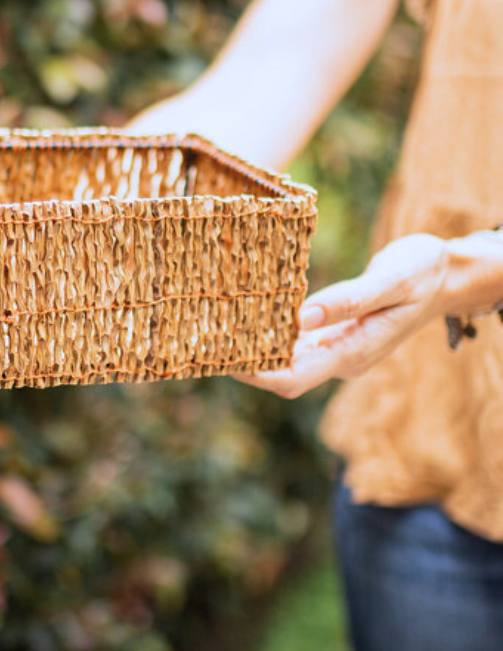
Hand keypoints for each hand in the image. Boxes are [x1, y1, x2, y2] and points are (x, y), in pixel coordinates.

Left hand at [234, 233, 448, 397]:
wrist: (448, 274)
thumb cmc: (423, 272)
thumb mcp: (391, 280)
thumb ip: (347, 300)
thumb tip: (299, 317)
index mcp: (354, 352)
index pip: (293, 378)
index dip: (255, 373)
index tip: (221, 358)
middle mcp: (342, 357)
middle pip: (283, 374)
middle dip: (244, 362)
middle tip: (203, 340)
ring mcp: (338, 348)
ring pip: (287, 358)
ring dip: (253, 346)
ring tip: (214, 324)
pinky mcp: (335, 333)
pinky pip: (297, 341)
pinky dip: (271, 329)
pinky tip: (247, 311)